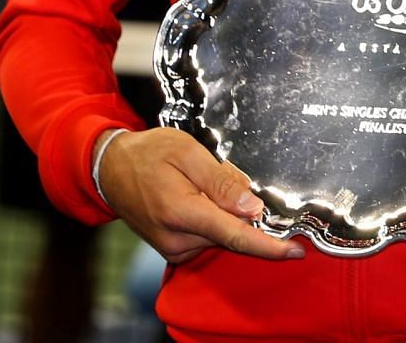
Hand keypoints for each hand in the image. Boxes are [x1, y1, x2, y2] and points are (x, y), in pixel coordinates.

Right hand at [97, 127, 303, 263]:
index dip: (268, 246)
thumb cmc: (148, 154)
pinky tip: (197, 197)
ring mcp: (173, 248)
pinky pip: (208, 236)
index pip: (235, 236)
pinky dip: (214, 218)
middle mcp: (177, 239)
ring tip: (197, 182)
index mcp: (182, 213)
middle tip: (217, 174)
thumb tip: (252, 208)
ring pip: (221, 234)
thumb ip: (221, 181)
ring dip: (224, 211)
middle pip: (231, 232)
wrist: (110, 169)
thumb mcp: (187, 152)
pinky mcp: (173, 249)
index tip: (295, 253)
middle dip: (240, 207)